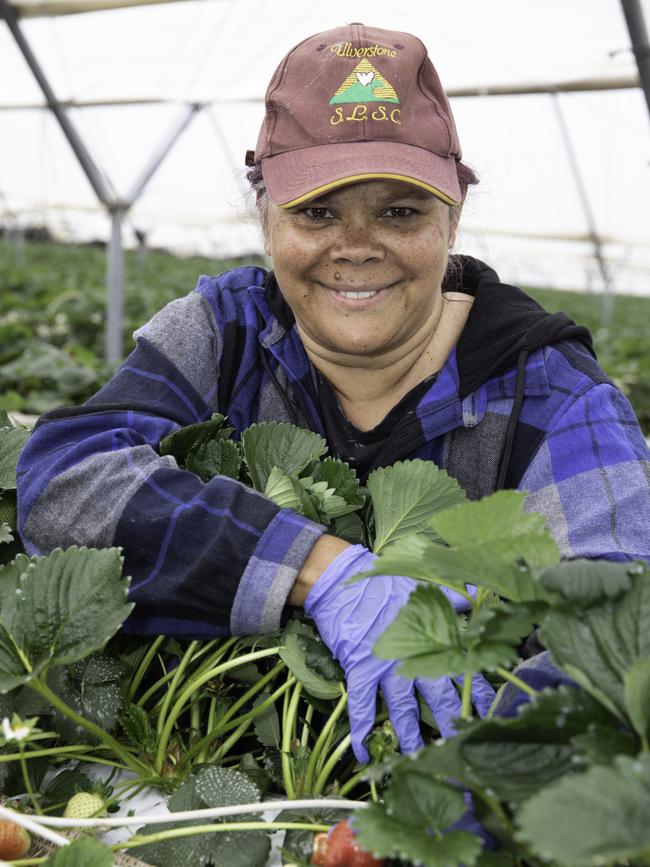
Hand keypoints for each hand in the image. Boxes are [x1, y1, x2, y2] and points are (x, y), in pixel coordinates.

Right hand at [304, 545, 494, 761]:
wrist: (342, 581)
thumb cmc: (384, 583)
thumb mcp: (421, 587)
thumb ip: (450, 597)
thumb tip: (477, 591)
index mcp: (430, 638)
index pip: (462, 669)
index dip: (478, 691)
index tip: (492, 711)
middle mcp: (411, 657)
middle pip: (438, 696)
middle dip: (452, 721)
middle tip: (465, 745)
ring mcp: (383, 667)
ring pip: (402, 709)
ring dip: (410, 735)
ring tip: (419, 758)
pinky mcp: (358, 670)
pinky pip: (360, 706)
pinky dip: (361, 732)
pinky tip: (363, 755)